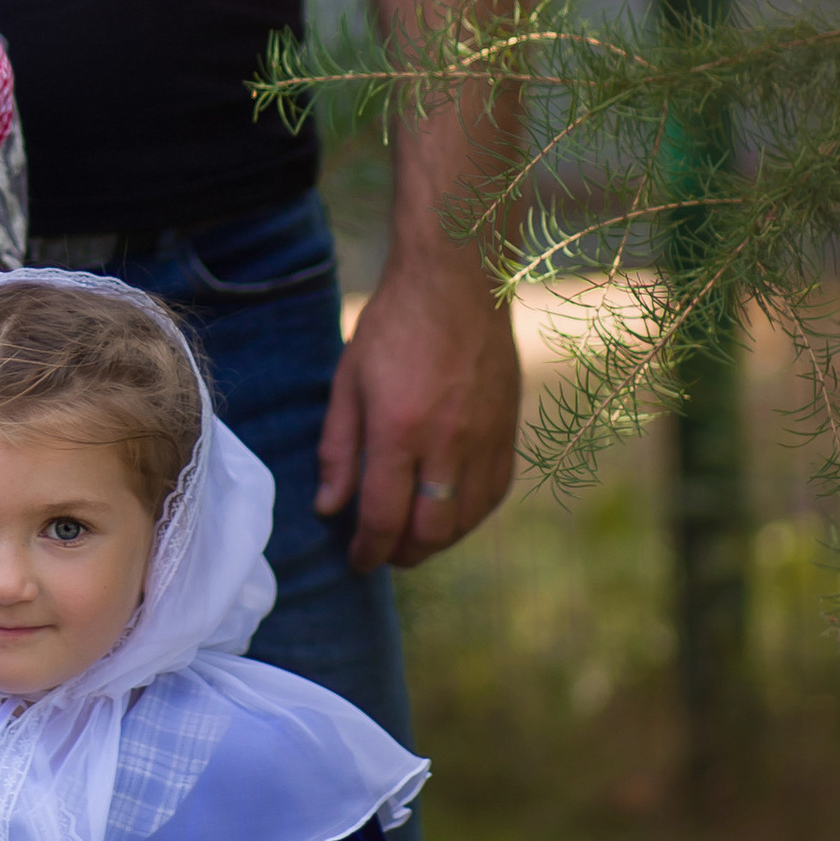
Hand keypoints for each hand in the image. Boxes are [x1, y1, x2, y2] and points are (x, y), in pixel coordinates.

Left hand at [318, 249, 519, 573]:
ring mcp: (486, 438)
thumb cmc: (394, 324)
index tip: (356, 561)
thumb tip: (329, 508)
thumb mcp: (348, 381)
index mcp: (400, 428)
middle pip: (430, 531)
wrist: (458, 280)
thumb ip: (338, 450)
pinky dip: (469, 514)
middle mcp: (448, 442)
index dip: (367, 550)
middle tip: (381, 552)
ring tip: (410, 536)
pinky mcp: (510, 431)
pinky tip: (449, 511)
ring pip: (466, 519)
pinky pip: (495, 494)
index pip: (384, 516)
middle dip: (401, 554)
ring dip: (436, 540)